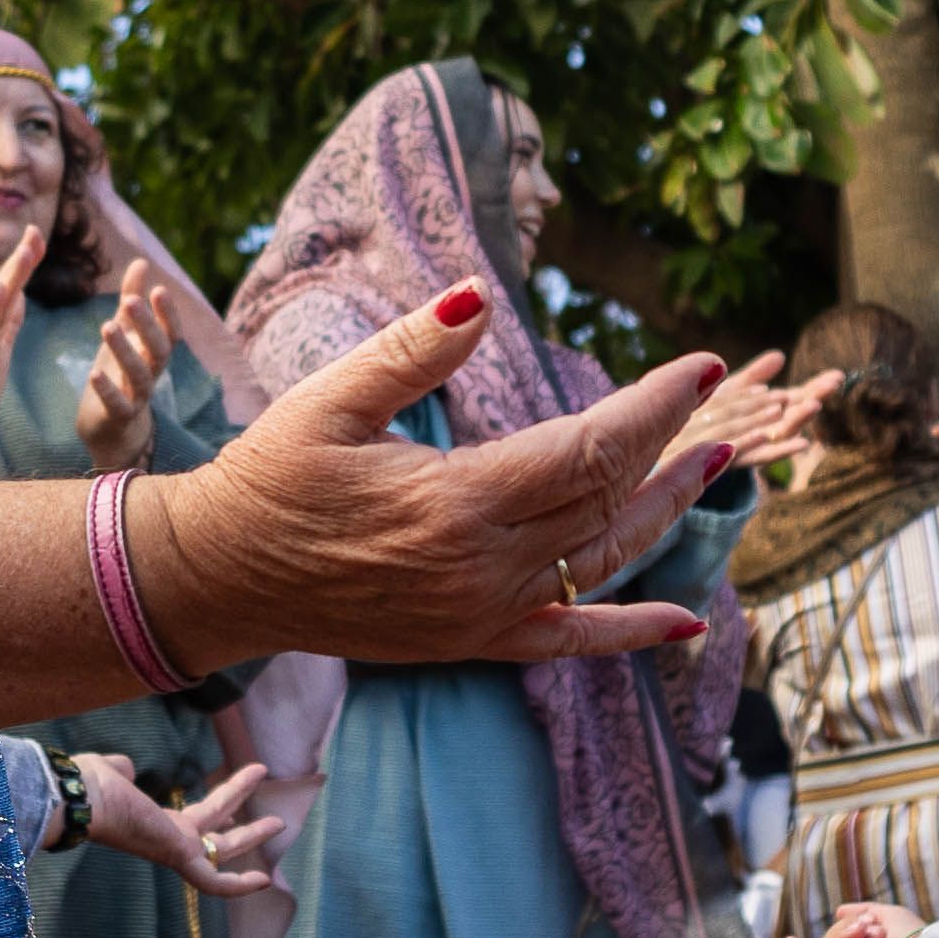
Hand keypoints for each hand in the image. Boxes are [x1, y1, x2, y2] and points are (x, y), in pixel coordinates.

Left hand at [73, 263, 175, 473]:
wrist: (111, 428)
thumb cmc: (120, 373)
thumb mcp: (125, 334)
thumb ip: (132, 298)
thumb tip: (141, 261)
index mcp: (154, 354)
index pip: (170, 333)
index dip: (167, 314)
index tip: (158, 289)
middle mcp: (151, 374)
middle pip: (158, 351)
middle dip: (147, 326)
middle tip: (130, 301)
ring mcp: (137, 397)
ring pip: (138, 376)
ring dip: (124, 351)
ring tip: (107, 326)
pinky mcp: (117, 417)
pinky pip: (117, 405)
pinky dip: (108, 390)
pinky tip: (93, 372)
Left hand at [76, 754, 282, 900]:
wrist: (75, 797)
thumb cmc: (86, 784)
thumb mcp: (110, 772)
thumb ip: (122, 771)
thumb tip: (125, 768)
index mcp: (152, 822)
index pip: (191, 824)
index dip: (217, 815)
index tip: (234, 810)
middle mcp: (165, 840)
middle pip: (215, 838)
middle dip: (245, 829)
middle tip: (276, 822)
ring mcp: (172, 849)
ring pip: (221, 850)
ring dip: (252, 836)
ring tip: (280, 823)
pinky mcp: (175, 856)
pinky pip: (211, 882)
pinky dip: (236, 887)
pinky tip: (264, 881)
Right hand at [130, 289, 728, 671]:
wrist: (217, 579)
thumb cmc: (267, 480)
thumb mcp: (329, 401)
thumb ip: (412, 351)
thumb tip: (480, 296)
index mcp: (457, 501)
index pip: (591, 446)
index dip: (657, 405)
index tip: (703, 366)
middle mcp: (484, 566)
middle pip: (608, 498)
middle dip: (671, 447)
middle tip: (720, 403)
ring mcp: (483, 612)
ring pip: (604, 560)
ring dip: (667, 514)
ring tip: (718, 468)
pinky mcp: (471, 641)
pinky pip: (570, 640)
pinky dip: (632, 632)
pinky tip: (687, 623)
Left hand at [677, 350, 829, 470]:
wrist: (675, 454)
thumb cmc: (707, 420)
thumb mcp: (731, 395)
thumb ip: (755, 377)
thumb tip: (779, 355)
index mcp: (763, 415)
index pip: (796, 398)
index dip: (816, 387)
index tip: (838, 376)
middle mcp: (762, 433)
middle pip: (792, 415)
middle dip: (812, 398)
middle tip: (835, 384)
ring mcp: (749, 449)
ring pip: (777, 434)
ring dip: (797, 421)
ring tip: (815, 406)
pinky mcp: (731, 461)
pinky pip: (755, 456)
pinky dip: (776, 450)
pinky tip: (798, 444)